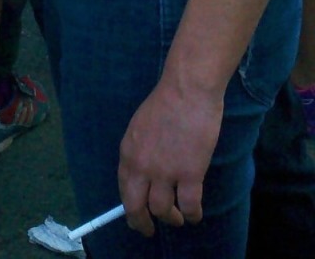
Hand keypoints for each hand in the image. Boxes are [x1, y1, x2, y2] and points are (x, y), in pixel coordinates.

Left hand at [117, 76, 222, 235]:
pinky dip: (193, 215)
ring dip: (171, 219)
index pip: (124, 189)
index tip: (136, 215)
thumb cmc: (167, 102)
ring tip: (179, 219)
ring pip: (163, 211)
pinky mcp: (190, 174)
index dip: (130, 207)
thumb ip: (139, 151)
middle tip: (149, 230)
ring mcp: (165, 172)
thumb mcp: (140, 127)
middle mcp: (142, 166)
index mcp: (128, 152)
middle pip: (136, 208)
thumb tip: (143, 173)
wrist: (187, 89)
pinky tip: (195, 214)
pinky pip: (190, 206)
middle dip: (142, 224)